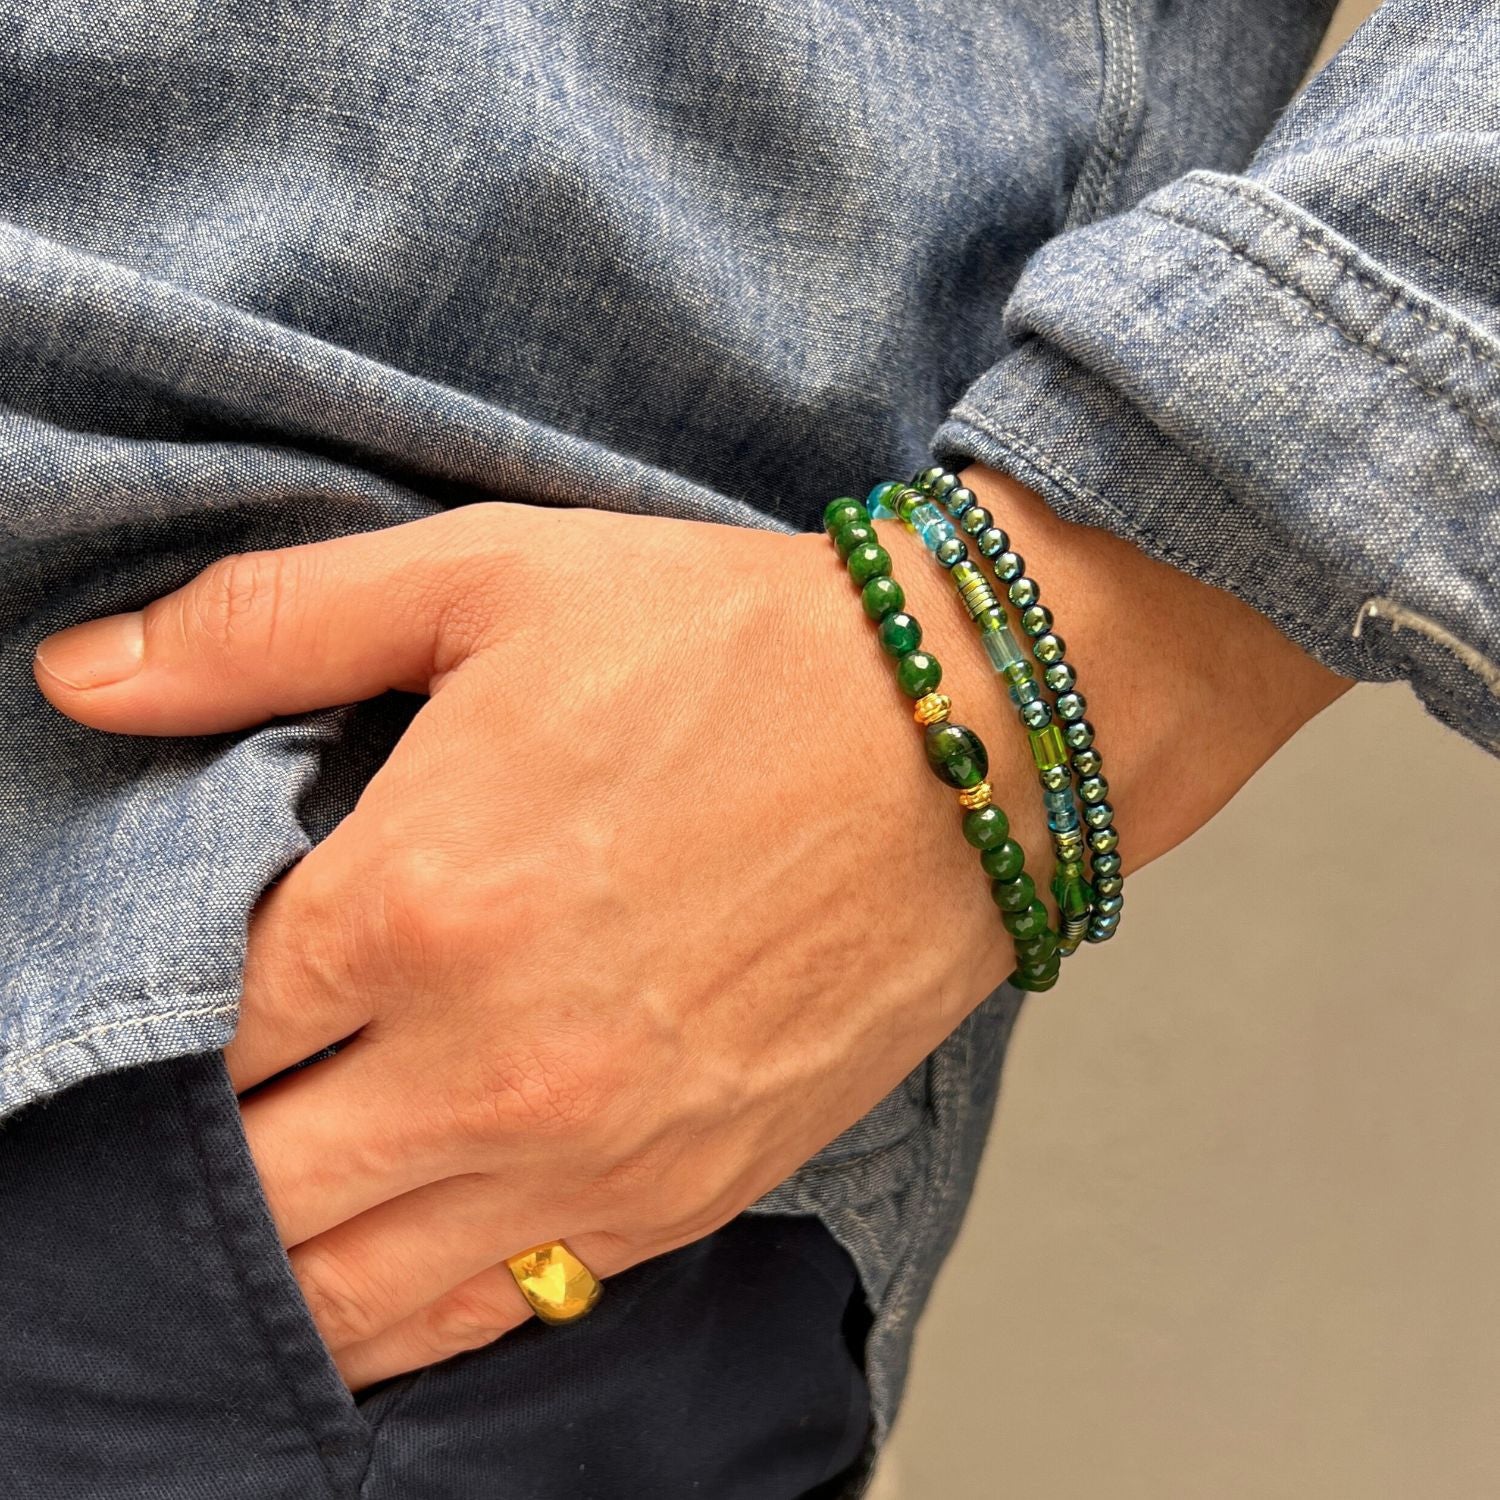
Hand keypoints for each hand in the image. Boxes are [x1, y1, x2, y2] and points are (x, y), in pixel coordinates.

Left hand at [32, 468, 1346, 1388]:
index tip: (202, 986)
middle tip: (232, 1088)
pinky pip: (501, 1312)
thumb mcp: (492, 580)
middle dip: (212, 1146)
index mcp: (420, 901)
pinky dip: (413, 1306)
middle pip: (255, 1187)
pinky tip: (395, 1251)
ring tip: (282, 1188)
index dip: (171, 1014)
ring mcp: (598, 1154)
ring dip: (287, 1251)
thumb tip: (82, 676)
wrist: (971, 735)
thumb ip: (268, 627)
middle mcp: (494, 1063)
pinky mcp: (688, 1196)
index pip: (206, 1026)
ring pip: (353, 1294)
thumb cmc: (740, 649)